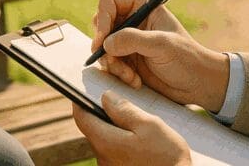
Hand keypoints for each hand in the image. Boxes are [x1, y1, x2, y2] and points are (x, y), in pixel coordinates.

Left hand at [72, 91, 192, 165]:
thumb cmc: (167, 158)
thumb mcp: (150, 126)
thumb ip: (125, 110)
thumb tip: (106, 97)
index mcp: (106, 142)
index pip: (81, 117)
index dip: (81, 100)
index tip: (87, 89)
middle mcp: (102, 158)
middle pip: (94, 129)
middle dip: (103, 115)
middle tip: (119, 103)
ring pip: (105, 141)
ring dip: (115, 130)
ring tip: (135, 123)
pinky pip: (114, 153)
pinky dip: (122, 143)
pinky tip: (139, 141)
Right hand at [91, 0, 229, 111]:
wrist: (198, 85)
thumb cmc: (187, 58)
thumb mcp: (161, 45)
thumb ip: (133, 39)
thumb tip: (105, 43)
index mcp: (143, 7)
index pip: (109, 2)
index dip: (102, 19)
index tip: (102, 40)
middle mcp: (132, 21)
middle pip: (101, 25)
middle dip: (104, 45)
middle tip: (112, 61)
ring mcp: (128, 42)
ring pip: (102, 47)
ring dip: (112, 64)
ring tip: (130, 76)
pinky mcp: (127, 60)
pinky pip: (109, 63)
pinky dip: (117, 73)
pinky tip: (134, 81)